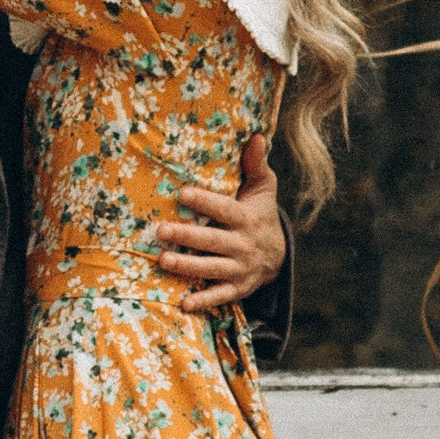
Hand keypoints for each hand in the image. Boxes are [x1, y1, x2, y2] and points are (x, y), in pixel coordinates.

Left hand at [159, 132, 286, 313]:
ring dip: (187, 266)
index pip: (223, 209)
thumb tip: (254, 135)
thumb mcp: (263, 189)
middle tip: (160, 230)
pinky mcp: (236, 288)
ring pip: (211, 268)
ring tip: (163, 260)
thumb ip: (256, 164)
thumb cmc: (260, 214)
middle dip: (186, 236)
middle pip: (212, 241)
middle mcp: (242, 245)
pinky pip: (219, 296)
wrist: (278, 255)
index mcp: (246, 218)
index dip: (204, 202)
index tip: (182, 194)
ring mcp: (239, 269)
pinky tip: (183, 303)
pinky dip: (203, 301)